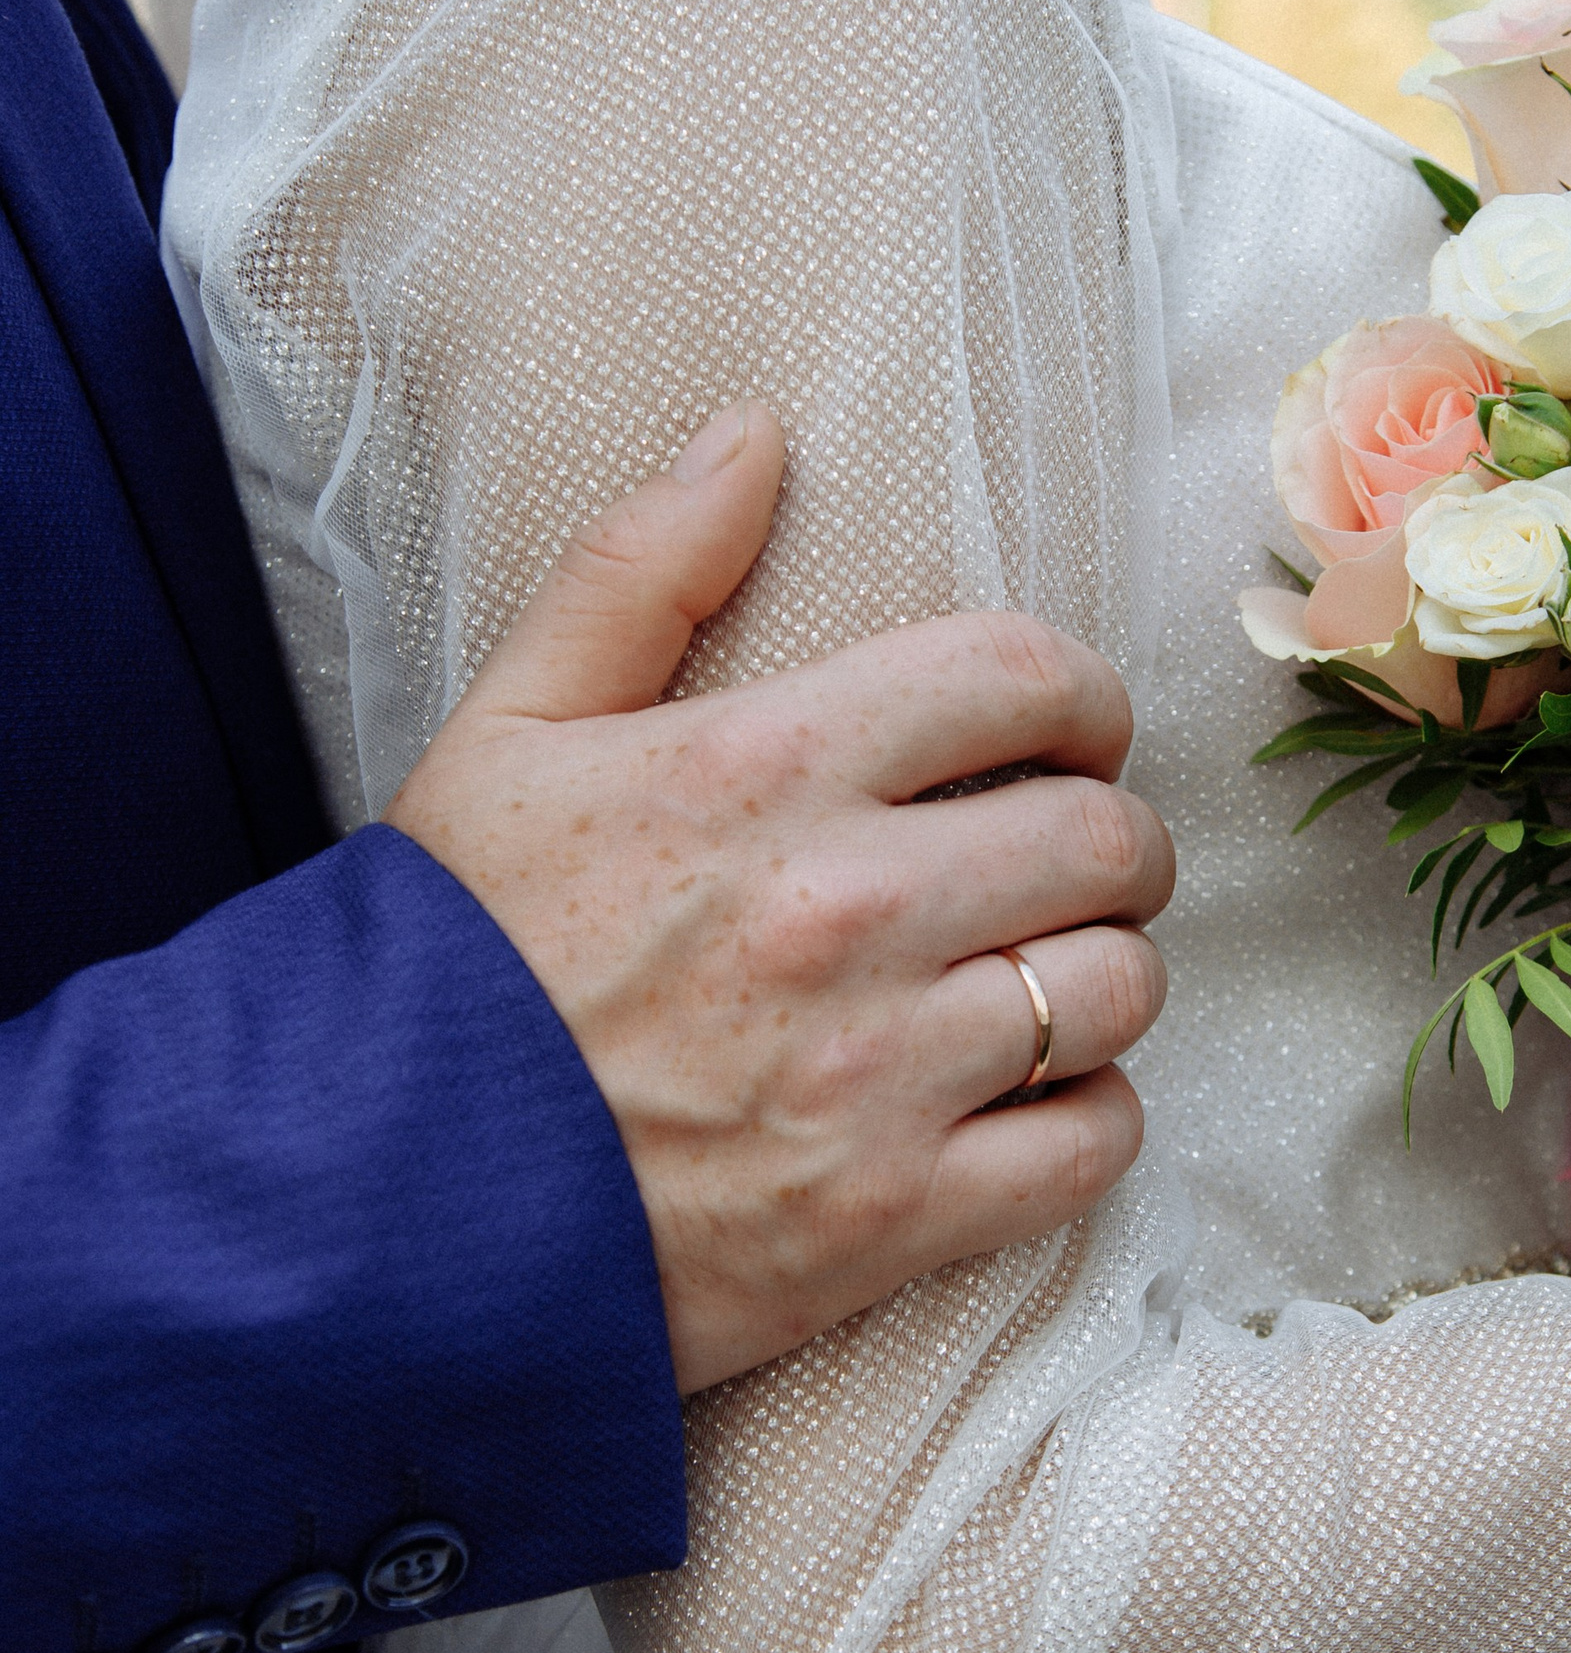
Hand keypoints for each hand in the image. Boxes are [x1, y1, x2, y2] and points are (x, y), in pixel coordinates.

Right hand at [387, 404, 1173, 1391]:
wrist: (372, 1203)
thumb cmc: (449, 960)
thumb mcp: (509, 733)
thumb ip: (640, 573)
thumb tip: (754, 435)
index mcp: (761, 770)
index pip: (1022, 680)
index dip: (1082, 700)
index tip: (1070, 735)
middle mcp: (840, 913)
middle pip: (1102, 839)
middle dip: (1113, 842)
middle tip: (1074, 864)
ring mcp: (875, 1076)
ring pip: (1117, 991)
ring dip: (1105, 980)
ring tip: (1048, 984)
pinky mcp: (889, 1217)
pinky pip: (1090, 1142)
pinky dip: (1087, 1118)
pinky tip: (1032, 1103)